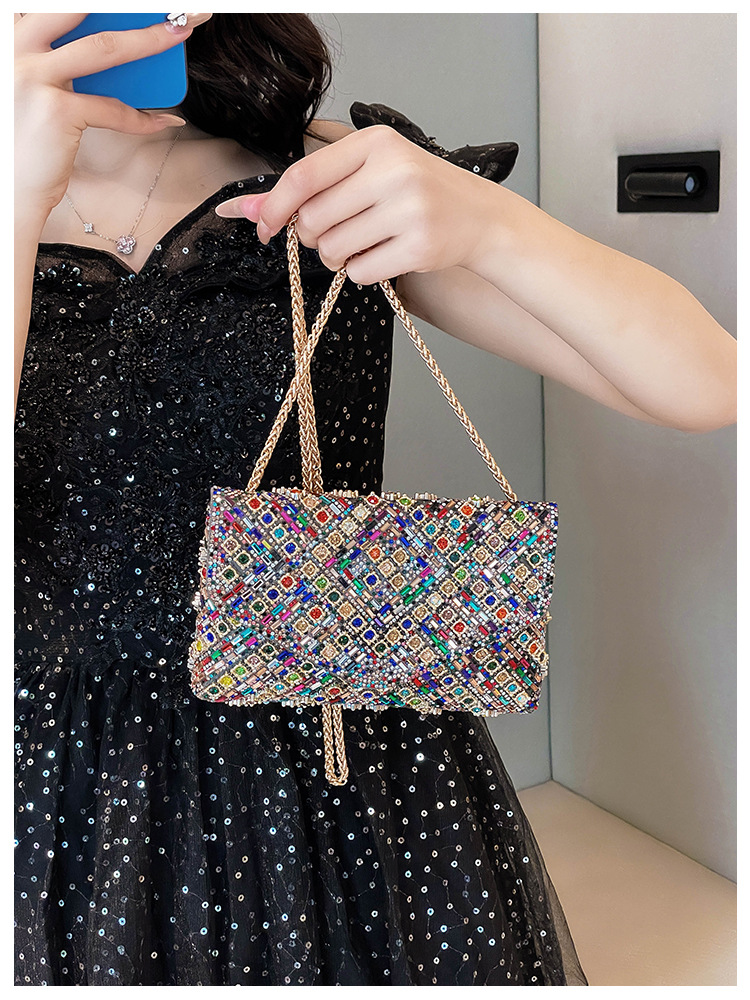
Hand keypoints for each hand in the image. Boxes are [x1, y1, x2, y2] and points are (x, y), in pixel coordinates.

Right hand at [14, 13, 209, 219]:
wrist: (7, 189)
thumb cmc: (26, 139)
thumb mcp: (38, 87)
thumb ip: (64, 63)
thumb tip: (119, 49)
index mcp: (13, 37)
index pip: (58, 8)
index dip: (96, 2)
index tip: (138, 2)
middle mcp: (16, 48)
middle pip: (81, 9)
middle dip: (131, 7)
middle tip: (174, 7)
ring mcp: (34, 77)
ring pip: (105, 48)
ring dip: (150, 39)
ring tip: (180, 33)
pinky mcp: (56, 111)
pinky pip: (113, 110)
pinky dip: (144, 118)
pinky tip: (165, 119)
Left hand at [214, 124, 504, 285]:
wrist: (479, 216)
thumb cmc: (415, 191)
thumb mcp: (368, 172)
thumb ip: (311, 187)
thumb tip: (243, 209)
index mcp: (375, 143)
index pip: (304, 176)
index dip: (273, 206)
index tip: (261, 227)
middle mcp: (393, 171)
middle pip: (313, 220)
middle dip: (311, 236)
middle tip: (334, 232)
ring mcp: (409, 210)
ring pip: (333, 250)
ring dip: (336, 256)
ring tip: (363, 244)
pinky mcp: (420, 247)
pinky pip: (360, 272)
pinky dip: (361, 272)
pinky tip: (383, 257)